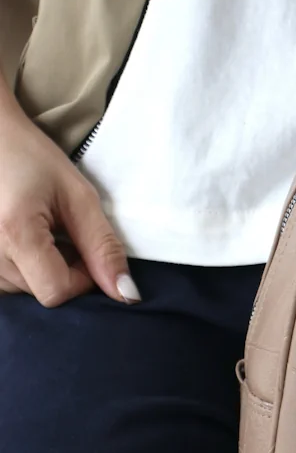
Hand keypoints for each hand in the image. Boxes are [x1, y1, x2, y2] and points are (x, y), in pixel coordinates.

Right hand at [0, 104, 137, 306]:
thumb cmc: (31, 158)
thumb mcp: (78, 196)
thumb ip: (103, 247)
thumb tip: (127, 294)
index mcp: (15, 234)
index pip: (57, 291)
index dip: (83, 278)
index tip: (85, 248)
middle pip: (41, 293)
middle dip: (64, 271)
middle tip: (60, 230)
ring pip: (23, 290)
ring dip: (41, 269)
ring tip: (37, 228)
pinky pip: (4, 281)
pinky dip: (22, 267)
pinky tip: (22, 236)